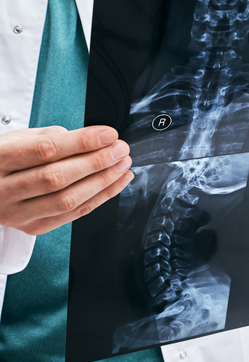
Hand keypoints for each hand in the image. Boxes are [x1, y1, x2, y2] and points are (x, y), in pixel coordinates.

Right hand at [0, 126, 133, 235]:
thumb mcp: (18, 139)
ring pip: (67, 200)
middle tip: (121, 150)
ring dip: (103, 182)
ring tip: (123, 165)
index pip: (45, 150)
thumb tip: (94, 139)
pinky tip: (117, 182)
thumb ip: (52, 137)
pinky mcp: (33, 227)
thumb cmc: (5, 159)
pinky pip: (73, 214)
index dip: (82, 142)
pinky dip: (101, 197)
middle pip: (57, 177)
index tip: (109, 135)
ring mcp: (16, 213)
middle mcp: (2, 189)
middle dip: (96, 162)